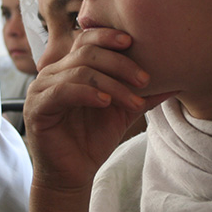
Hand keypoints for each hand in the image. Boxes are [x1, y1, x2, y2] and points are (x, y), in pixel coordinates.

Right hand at [24, 28, 172, 191]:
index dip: (108, 36)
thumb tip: (176, 83)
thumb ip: (143, 95)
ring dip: (112, 84)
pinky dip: (88, 94)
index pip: (87, 40)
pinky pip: (63, 91)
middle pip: (87, 52)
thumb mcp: (123, 112)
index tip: (133, 42)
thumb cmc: (93, 140)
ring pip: (80, 71)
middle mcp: (53, 73)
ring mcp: (41, 88)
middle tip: (145, 79)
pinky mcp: (36, 108)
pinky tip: (106, 103)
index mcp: (70, 68)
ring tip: (134, 100)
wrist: (73, 174)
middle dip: (120, 63)